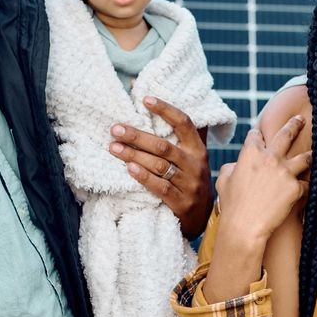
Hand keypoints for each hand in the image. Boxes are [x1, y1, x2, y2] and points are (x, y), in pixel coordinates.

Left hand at [109, 97, 212, 236]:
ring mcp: (189, 184)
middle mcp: (195, 164)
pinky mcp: (180, 202)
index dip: (165, 109)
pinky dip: (144, 177)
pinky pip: (160, 187)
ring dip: (134, 155)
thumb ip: (182, 132)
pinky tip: (129, 168)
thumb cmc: (190, 178)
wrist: (202, 217)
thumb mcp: (194, 156)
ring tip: (113, 147)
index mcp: (198, 149)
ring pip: (158, 165)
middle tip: (115, 129)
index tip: (144, 98)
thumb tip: (151, 99)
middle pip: (163, 146)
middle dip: (137, 136)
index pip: (184, 123)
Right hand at [214, 117, 311, 249]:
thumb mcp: (223, 180)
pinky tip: (306, 190)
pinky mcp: (296, 187)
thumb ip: (231, 167)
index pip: (256, 136)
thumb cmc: (231, 205)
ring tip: (315, 152)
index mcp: (250, 153)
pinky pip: (306, 185)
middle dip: (294, 124)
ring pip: (305, 157)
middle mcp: (270, 157)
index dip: (258, 135)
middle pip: (286, 135)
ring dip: (310, 155)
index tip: (261, 135)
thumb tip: (235, 166)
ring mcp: (285, 171)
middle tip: (301, 119)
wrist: (244, 225)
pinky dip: (305, 188)